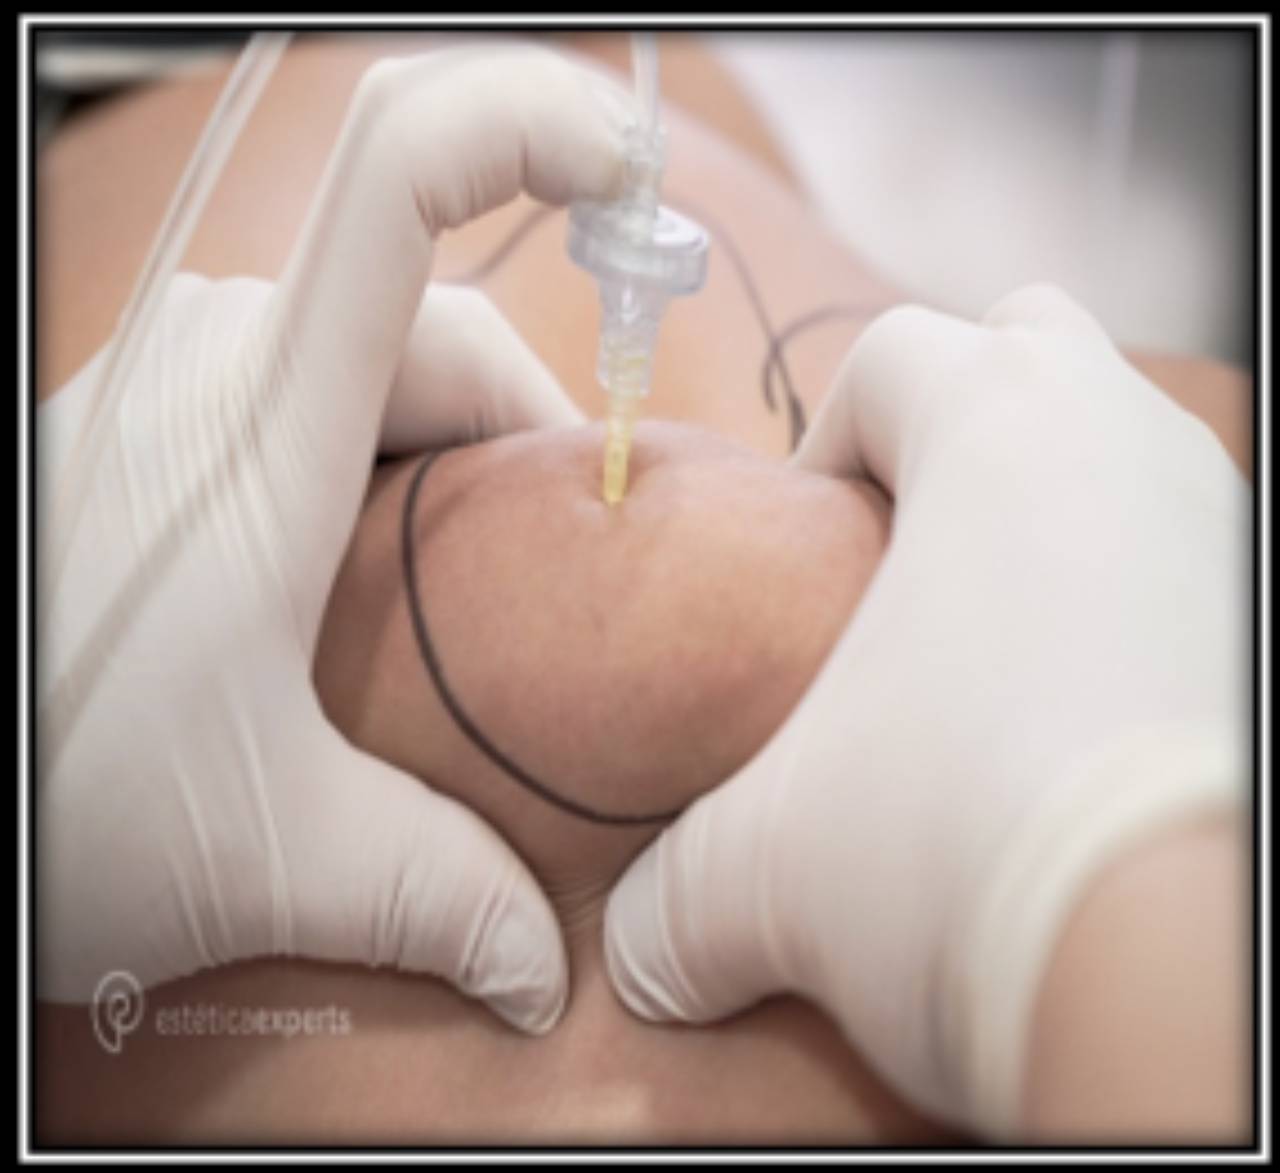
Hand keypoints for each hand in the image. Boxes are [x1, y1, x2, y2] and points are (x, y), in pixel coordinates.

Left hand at [38, 46, 633, 1032]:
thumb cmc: (44, 806)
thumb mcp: (267, 861)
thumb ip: (434, 899)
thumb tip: (541, 976)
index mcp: (266, 439)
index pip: (396, 185)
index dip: (523, 126)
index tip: (624, 165)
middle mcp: (214, 368)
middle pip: (434, 318)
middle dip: (526, 429)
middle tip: (552, 565)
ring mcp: (170, 385)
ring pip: (369, 345)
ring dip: (449, 439)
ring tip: (461, 571)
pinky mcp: (144, 418)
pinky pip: (302, 377)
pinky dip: (376, 443)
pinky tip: (363, 557)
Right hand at [603, 285, 1248, 1130]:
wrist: (1191, 989)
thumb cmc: (961, 849)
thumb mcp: (765, 875)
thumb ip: (676, 896)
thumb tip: (641, 947)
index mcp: (997, 428)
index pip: (889, 359)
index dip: (821, 444)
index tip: (796, 555)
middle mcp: (1129, 445)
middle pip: (1031, 345)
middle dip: (957, 423)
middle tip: (899, 557)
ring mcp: (1228, 531)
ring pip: (1124, 451)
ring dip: (1048, 520)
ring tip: (986, 659)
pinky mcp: (1269, 629)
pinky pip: (1187, 565)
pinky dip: (1128, 608)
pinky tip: (1075, 731)